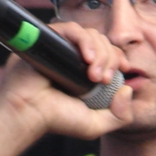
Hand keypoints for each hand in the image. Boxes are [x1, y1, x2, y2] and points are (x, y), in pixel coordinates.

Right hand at [0, 21, 132, 139]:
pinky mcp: (50, 39)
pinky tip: (86, 58)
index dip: (119, 60)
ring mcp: (63, 47)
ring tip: (93, 75)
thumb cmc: (55, 119)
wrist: (28, 112)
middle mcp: (75, 57)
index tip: (121, 73)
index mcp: (86, 72)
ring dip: (100, 52)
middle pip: (104, 43)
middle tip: (103, 80)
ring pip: (92, 35)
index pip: (110, 54)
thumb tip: (128, 90)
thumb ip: (120, 116)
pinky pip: (73, 29)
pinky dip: (85, 41)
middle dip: (110, 60)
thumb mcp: (96, 125)